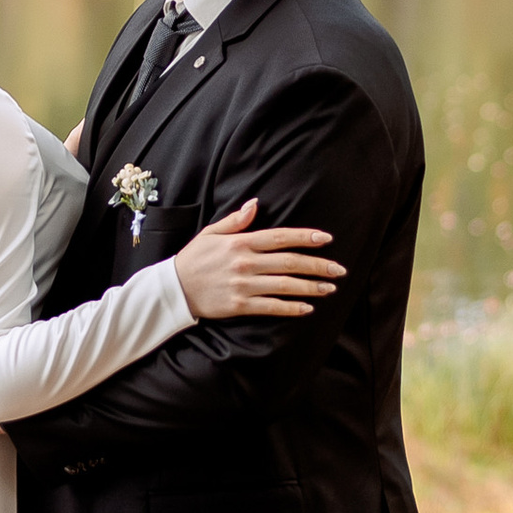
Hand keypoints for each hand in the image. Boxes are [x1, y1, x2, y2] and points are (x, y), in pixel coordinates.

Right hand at [175, 198, 344, 322]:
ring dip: (311, 287)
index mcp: (241, 243)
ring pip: (285, 286)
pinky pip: (271, 307)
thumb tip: (256, 204)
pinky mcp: (239, 305)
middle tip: (339, 270)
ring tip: (330, 288)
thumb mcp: (211, 233)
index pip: (280, 238)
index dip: (305, 237)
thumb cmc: (194, 259)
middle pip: (289, 262)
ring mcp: (243, 285)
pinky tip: (307, 308)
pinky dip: (291, 308)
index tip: (326, 239)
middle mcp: (245, 263)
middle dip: (318, 266)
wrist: (174, 289)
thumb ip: (236, 220)